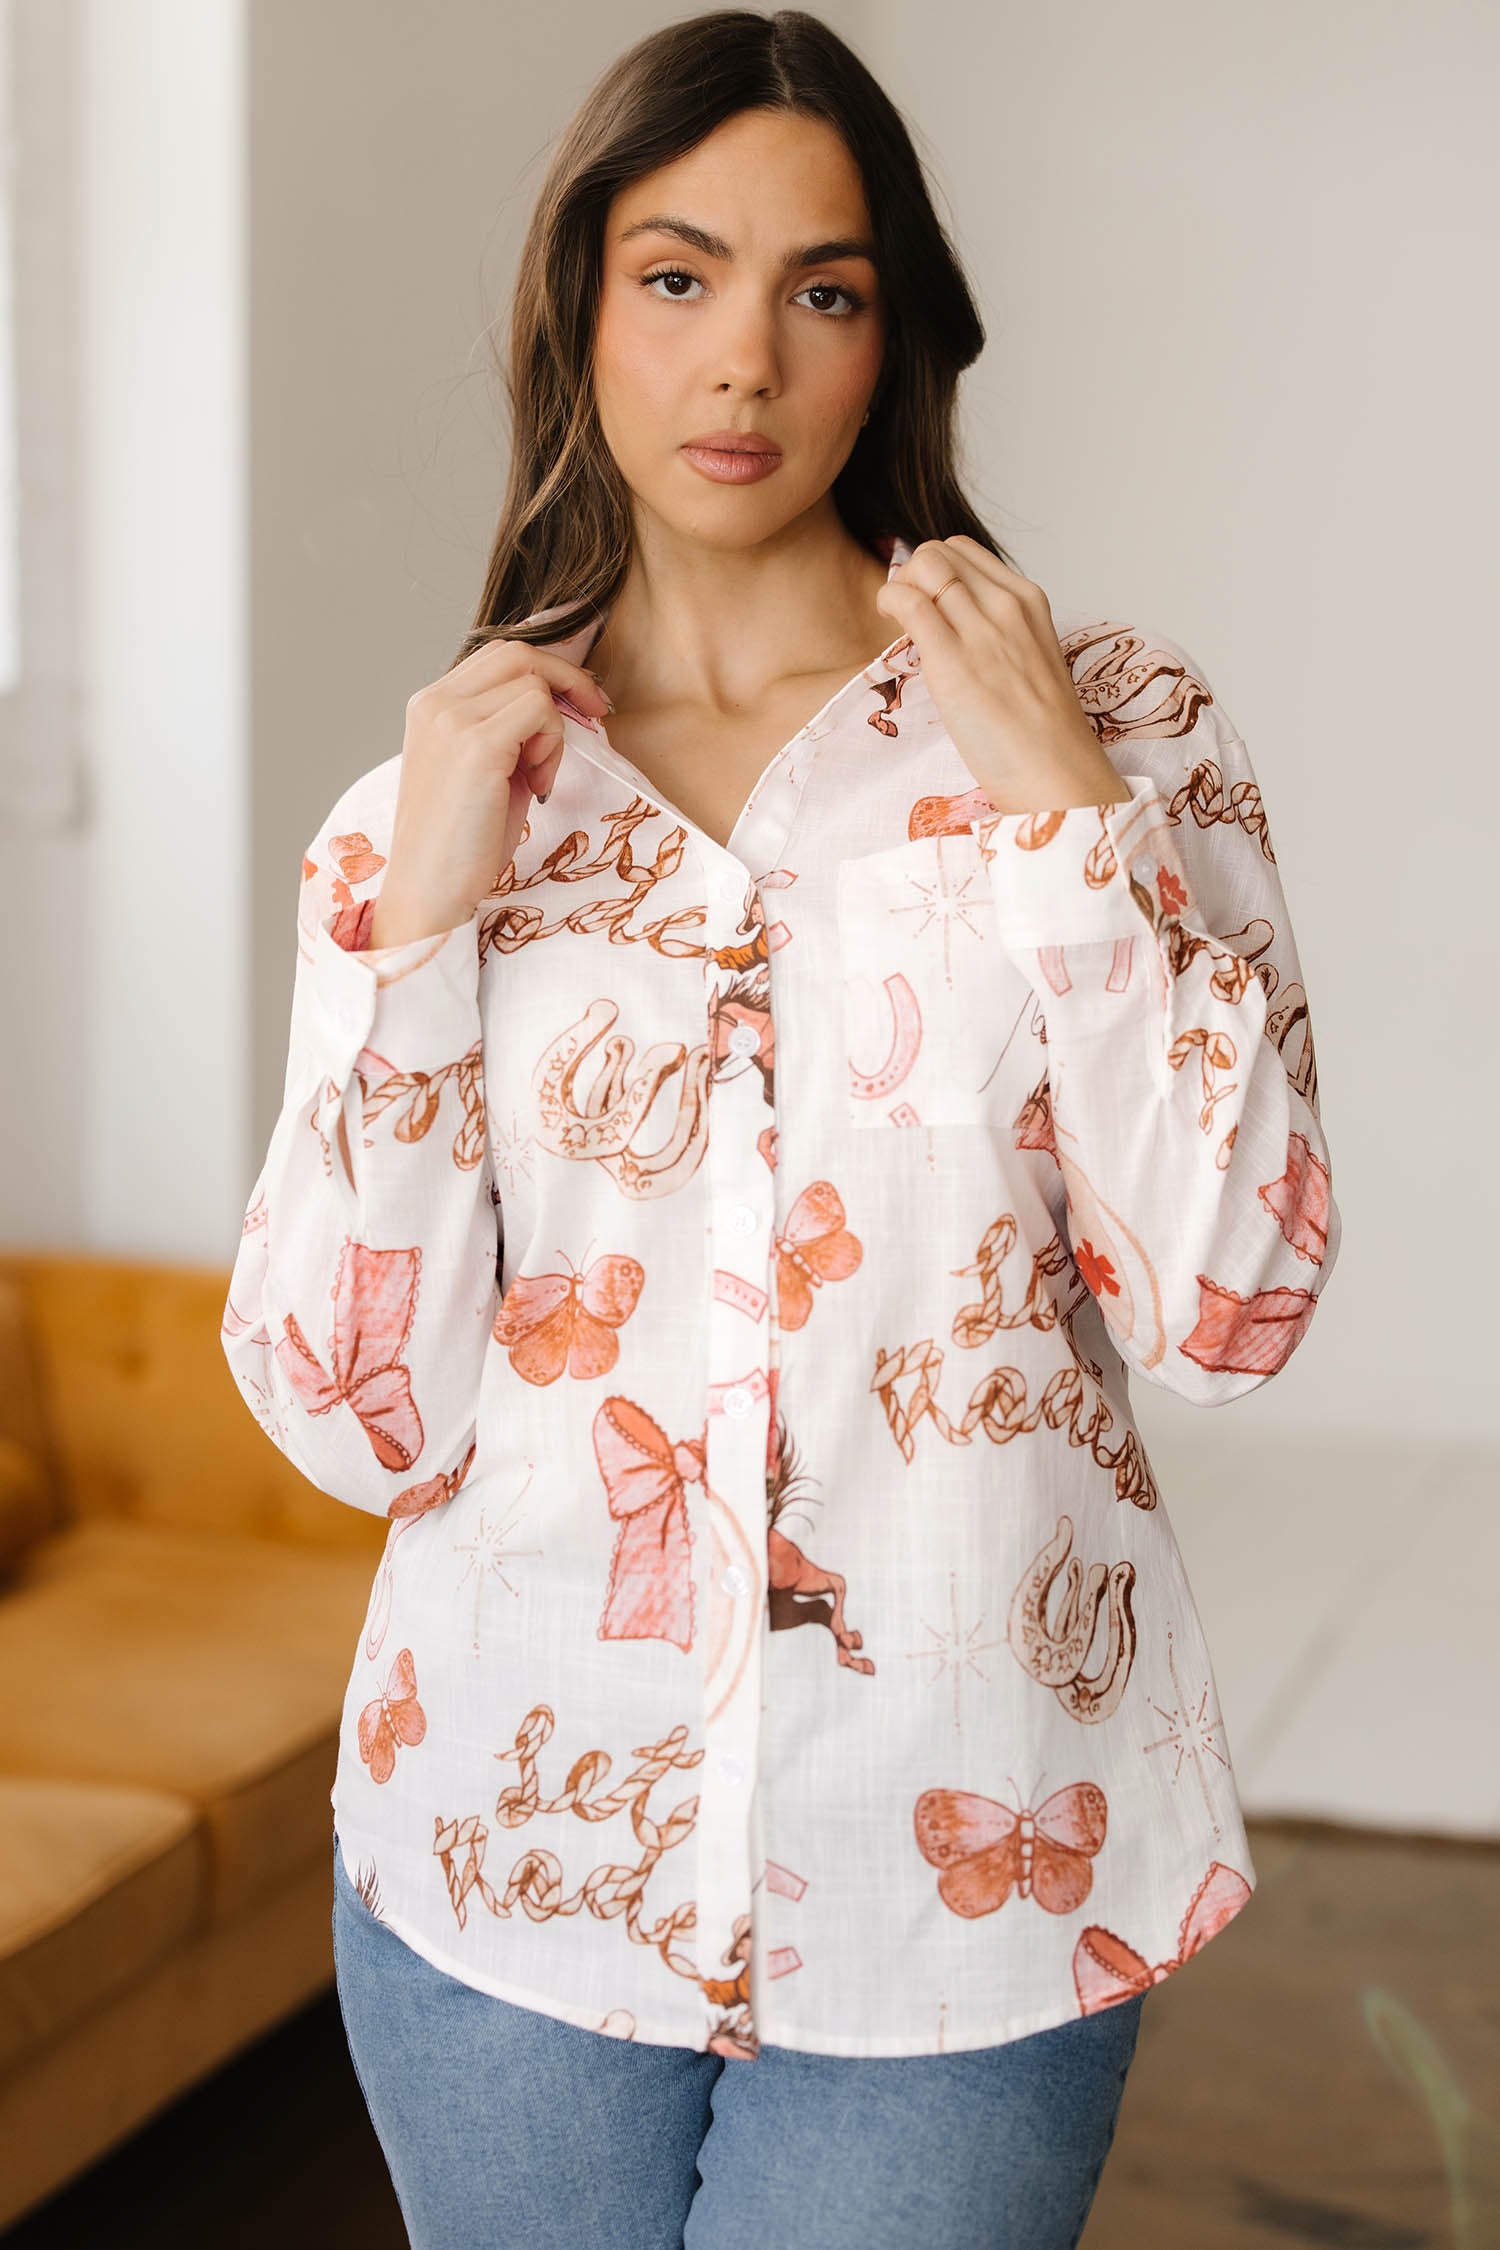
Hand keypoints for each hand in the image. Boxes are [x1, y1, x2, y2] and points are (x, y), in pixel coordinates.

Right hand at [369, 640, 610, 947]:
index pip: (500, 656)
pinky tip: (536, 785)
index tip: (582, 703)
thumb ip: (511, 728)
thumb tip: (565, 701)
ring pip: (534, 683)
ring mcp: (451, 719)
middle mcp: (435, 701)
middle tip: (595, 714)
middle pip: (518, 654)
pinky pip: (540, 711)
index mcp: (430, 704)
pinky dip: (552, 746)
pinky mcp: (476, 744)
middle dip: (567, 681)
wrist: (430, 890)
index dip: (549, 671)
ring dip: (554, 729)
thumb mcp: (486, 768)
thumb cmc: (461, 841)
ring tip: (538, 776)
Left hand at [873, 537, 1130, 815]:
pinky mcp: (954, 660)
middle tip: (906, 613)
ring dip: (898, 587)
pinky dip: (890, 603)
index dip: (934, 570)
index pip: (965, 552)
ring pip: (923, 566)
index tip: (926, 601)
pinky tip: (893, 628)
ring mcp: (982, 629)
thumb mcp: (1029, 660)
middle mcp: (1007, 604)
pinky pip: (909, 603)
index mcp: (1028, 601)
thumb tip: (953, 625)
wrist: (1057, 771)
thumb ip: (998, 634)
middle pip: (939, 552)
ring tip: (898, 622)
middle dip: (911, 574)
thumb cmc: (1041, 732)